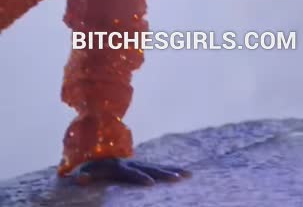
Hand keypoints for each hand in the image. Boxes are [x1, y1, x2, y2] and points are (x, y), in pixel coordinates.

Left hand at [66, 158, 188, 185]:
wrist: (101, 153)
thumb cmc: (92, 166)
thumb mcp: (86, 170)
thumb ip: (85, 175)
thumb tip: (80, 179)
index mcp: (120, 166)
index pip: (132, 173)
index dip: (141, 178)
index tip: (151, 183)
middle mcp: (133, 163)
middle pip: (151, 169)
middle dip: (165, 174)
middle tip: (178, 178)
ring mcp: (141, 163)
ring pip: (160, 167)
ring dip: (174, 170)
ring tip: (188, 175)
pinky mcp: (145, 165)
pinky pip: (161, 167)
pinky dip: (173, 169)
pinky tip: (185, 173)